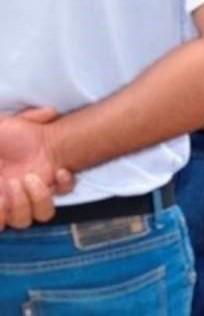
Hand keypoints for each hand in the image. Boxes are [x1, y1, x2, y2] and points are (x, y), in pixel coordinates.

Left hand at [0, 107, 74, 229]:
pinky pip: (2, 224)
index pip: (62, 189)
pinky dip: (3, 213)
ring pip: (25, 221)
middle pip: (44, 213)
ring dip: (23, 204)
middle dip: (40, 198)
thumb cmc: (2, 138)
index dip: (65, 184)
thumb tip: (52, 112)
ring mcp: (8, 202)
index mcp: (37, 175)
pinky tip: (1, 198)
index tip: (60, 171)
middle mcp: (24, 193)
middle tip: (29, 178)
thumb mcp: (11, 123)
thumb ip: (33, 116)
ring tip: (12, 184)